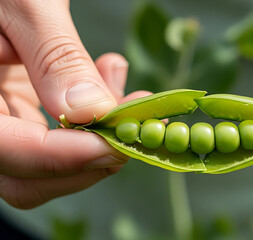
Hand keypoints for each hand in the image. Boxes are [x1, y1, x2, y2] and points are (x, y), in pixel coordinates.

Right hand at [0, 1, 146, 208]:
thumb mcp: (25, 5)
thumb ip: (55, 57)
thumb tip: (92, 110)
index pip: (11, 152)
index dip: (67, 158)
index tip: (118, 143)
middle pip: (30, 176)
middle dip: (90, 159)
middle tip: (131, 126)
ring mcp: (4, 119)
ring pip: (53, 162)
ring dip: (100, 134)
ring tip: (118, 80)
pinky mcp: (24, 110)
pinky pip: (62, 134)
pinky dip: (94, 115)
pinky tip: (109, 74)